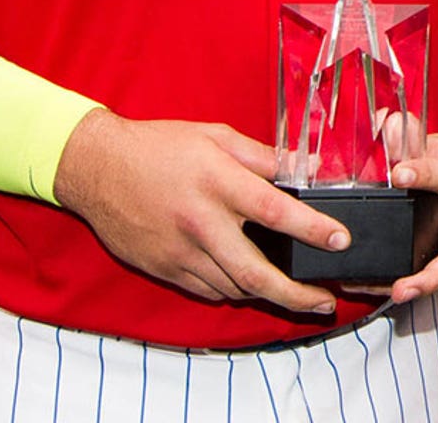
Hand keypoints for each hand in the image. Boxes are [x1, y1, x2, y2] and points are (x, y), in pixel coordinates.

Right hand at [53, 109, 347, 312]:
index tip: (341, 241)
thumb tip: (308, 167)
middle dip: (296, 294)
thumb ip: (263, 155)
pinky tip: (253, 287)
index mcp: (219, 182)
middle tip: (324, 301)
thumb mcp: (216, 136)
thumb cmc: (160, 146)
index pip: (275, 211)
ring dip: (269, 296)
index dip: (312, 228)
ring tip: (299, 297)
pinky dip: (234, 292)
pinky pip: (208, 291)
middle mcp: (201, 223)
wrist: (97, 169)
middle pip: (256, 272)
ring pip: (234, 288)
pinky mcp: (166, 269)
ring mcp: (181, 252)